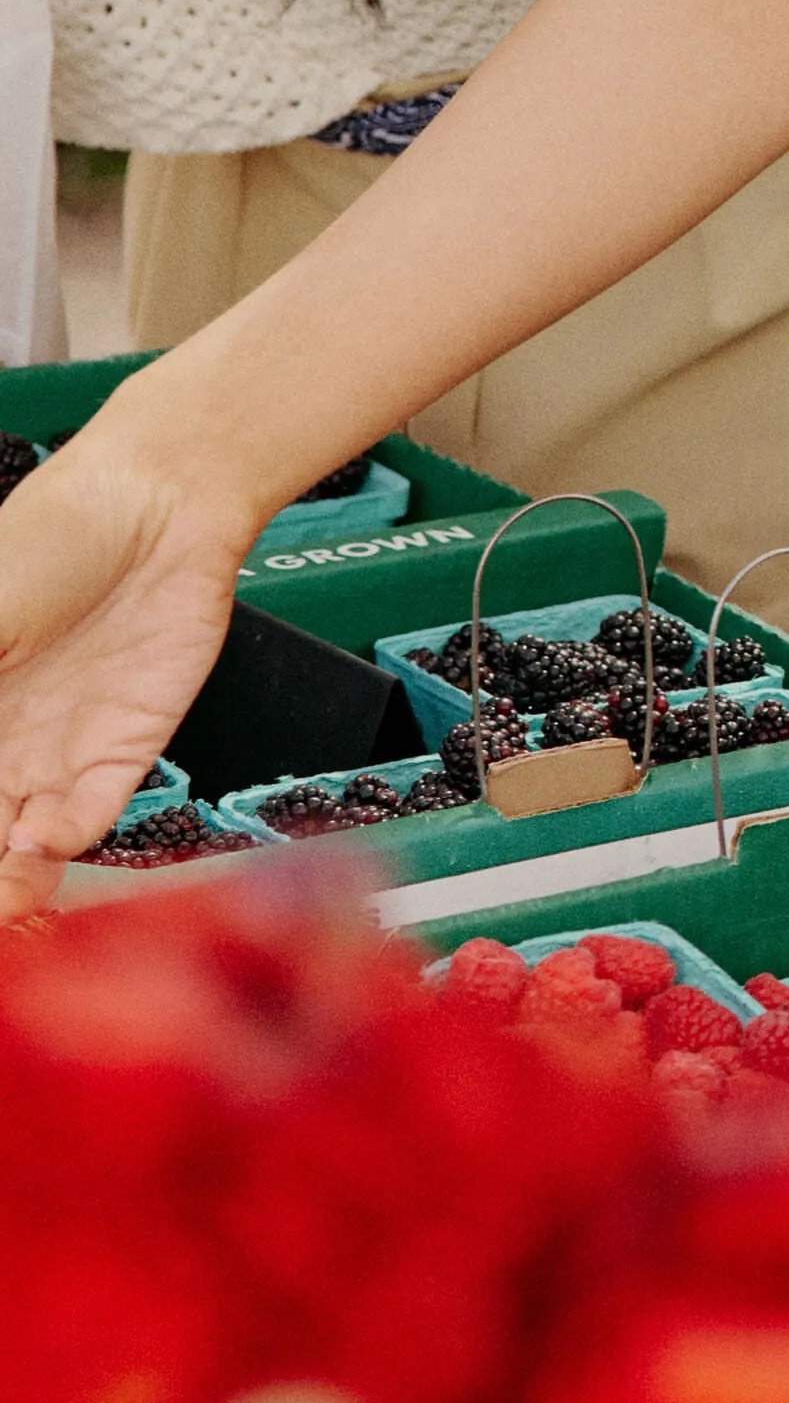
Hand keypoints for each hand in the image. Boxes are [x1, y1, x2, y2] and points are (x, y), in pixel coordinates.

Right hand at [0, 437, 249, 912]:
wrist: (158, 505)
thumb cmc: (50, 536)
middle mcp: (0, 740)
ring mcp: (57, 752)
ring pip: (18, 846)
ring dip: (5, 881)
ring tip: (1, 897)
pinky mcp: (123, 751)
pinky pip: (87, 818)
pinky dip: (60, 840)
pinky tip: (40, 838)